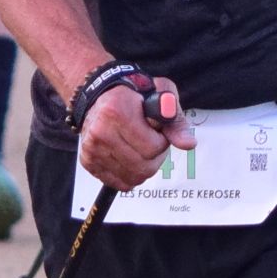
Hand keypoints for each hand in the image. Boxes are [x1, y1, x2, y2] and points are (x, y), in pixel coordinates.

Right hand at [77, 72, 193, 192]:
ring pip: (133, 178)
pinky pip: (119, 183)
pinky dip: (130, 175)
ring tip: (140, 148)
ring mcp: (92, 148)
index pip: (152, 147)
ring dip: (144, 168)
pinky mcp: (88, 161)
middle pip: (143, 167)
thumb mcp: (162, 94)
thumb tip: (188, 144)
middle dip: (155, 158)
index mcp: (117, 110)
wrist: (100, 94)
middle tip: (150, 141)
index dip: (162, 141)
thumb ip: (176, 120)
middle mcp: (100, 131)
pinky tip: (129, 157)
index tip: (156, 130)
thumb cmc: (135, 94)